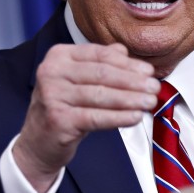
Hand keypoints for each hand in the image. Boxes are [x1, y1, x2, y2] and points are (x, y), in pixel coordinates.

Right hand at [13, 43, 159, 192]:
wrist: (38, 142)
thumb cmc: (64, 107)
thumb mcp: (79, 80)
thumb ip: (99, 62)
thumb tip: (124, 50)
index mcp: (58, 56)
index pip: (100, 55)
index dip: (127, 63)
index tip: (149, 71)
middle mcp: (51, 72)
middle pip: (102, 74)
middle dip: (133, 81)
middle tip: (154, 87)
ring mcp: (52, 95)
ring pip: (101, 95)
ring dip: (131, 99)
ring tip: (150, 102)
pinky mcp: (58, 119)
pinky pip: (96, 117)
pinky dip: (119, 117)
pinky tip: (136, 117)